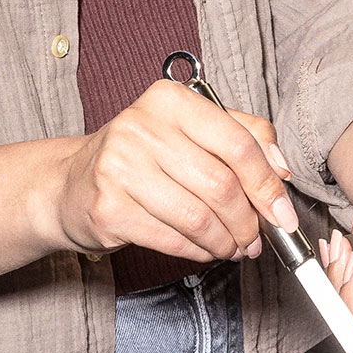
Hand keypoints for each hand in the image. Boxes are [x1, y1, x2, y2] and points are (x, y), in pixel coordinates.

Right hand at [53, 78, 298, 264]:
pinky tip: (206, 250)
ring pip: (199, 217)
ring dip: (226, 241)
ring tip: (234, 248)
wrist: (71, 183)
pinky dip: (199, 251)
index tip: (282, 212)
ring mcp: (119, 168)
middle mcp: (141, 127)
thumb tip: (281, 170)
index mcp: (169, 100)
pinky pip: (172, 239)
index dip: (267, 183)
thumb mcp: (188, 130)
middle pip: (221, 185)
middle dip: (249, 221)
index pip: (238, 142)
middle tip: (257, 238)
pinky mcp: (108, 209)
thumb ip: (242, 137)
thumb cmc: (141, 156)